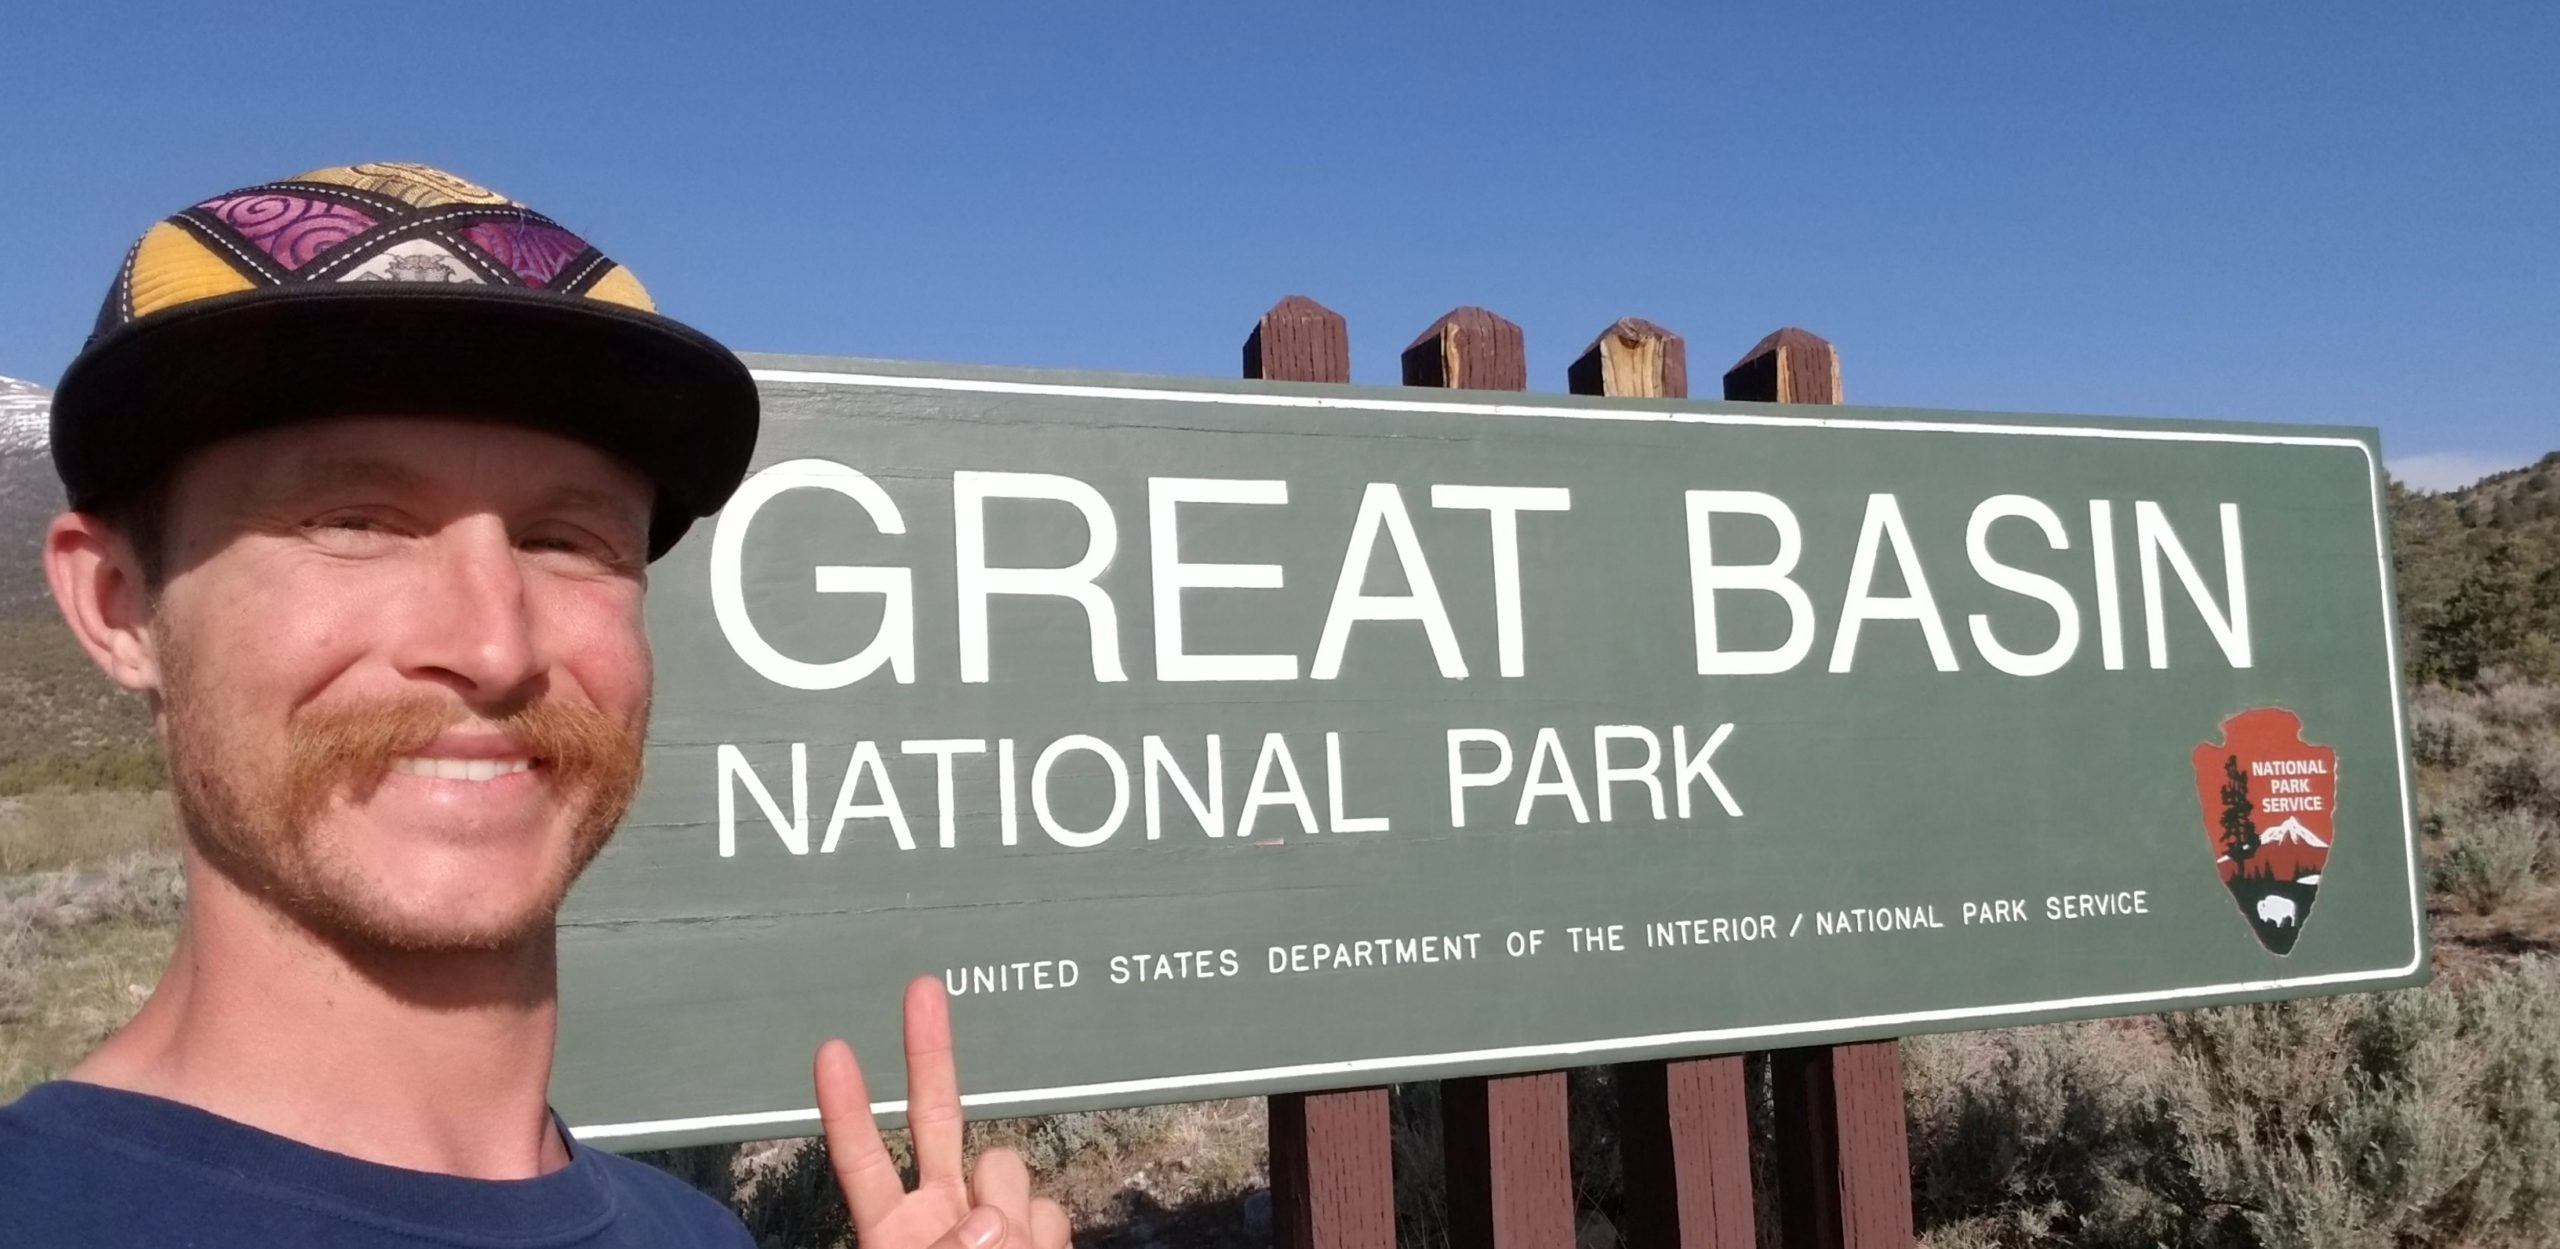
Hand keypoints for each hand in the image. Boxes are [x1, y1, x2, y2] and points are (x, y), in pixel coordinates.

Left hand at [814, 976, 1072, 1248]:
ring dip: (1014, 1209)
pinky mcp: (1038, 1232)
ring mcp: (991, 1221)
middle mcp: (938, 1214)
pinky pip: (1052, 1213)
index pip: (862, 1159)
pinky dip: (1047, 1239)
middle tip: (922, 988)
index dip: (847, 1106)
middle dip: (929, 1051)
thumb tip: (993, 1219)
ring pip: (1007, 1166)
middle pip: (934, 1116)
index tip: (834, 1050)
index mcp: (892, 1233)